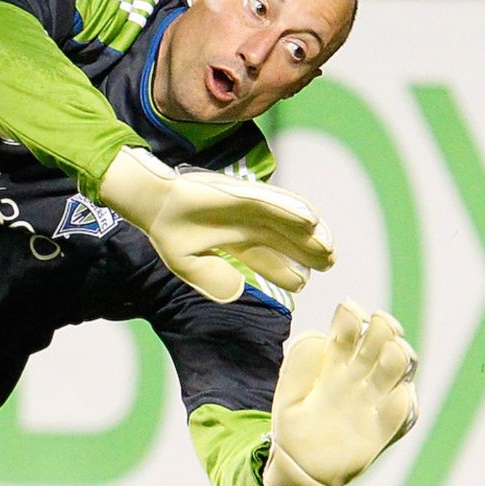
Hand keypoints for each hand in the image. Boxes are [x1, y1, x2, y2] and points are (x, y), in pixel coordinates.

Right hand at [98, 147, 334, 302]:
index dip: (286, 272)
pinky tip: (312, 221)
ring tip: (329, 248)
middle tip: (330, 263)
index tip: (302, 284)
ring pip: (287, 222)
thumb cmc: (169, 232)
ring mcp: (248, 208)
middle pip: (286, 240)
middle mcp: (247, 224)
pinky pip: (275, 202)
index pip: (267, 258)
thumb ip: (215, 282)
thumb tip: (239, 291)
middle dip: (308, 253)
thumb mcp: (191, 267)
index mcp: (235, 241)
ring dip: (309, 235)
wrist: (154, 205)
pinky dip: (293, 209)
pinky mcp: (245, 194)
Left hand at [262, 301, 419, 485]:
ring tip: (390, 355)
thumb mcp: (287, 398)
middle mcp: (357, 377)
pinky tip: (394, 395)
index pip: (349, 329)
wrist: (301, 471)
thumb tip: (315, 337)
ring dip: (399, 355)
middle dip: (384, 328)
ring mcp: (372, 400)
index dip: (353, 316)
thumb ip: (298, 369)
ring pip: (398, 366)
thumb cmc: (293, 430)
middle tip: (377, 328)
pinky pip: (401, 409)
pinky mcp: (382, 428)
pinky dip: (401, 399)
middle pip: (381, 340)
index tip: (348, 312)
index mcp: (333, 363)